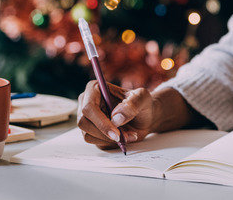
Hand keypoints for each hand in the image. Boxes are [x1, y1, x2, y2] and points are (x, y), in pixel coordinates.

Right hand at [77, 82, 196, 148]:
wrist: (149, 114)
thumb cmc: (146, 102)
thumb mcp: (144, 98)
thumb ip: (133, 104)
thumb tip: (117, 117)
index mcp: (95, 88)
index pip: (87, 106)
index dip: (100, 121)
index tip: (116, 132)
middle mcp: (87, 101)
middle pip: (84, 123)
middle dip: (106, 133)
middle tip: (125, 137)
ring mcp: (88, 117)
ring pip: (88, 134)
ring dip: (109, 138)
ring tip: (129, 133)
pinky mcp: (92, 131)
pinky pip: (94, 143)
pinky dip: (110, 143)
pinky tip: (125, 137)